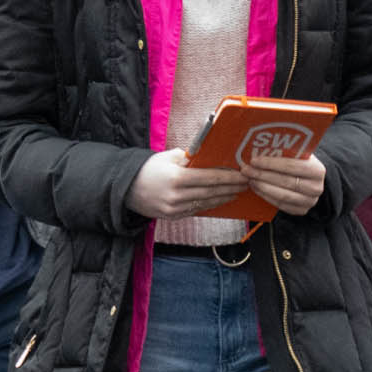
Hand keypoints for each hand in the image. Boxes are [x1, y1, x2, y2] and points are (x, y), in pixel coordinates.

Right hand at [127, 149, 246, 218]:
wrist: (125, 188)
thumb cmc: (148, 168)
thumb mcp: (168, 157)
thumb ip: (190, 157)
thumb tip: (211, 155)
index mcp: (177, 178)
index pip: (210, 178)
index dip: (229, 178)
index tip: (242, 175)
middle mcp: (177, 196)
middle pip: (212, 192)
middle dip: (231, 188)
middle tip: (246, 183)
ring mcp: (175, 209)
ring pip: (206, 203)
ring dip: (224, 198)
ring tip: (237, 192)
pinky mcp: (173, 216)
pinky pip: (197, 210)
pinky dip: (210, 204)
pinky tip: (220, 199)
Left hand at [243, 153, 326, 216]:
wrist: (309, 179)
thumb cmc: (299, 163)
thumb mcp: (297, 154)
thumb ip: (285, 152)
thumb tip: (260, 147)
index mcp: (317, 170)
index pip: (292, 166)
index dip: (272, 164)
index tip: (254, 161)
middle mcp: (316, 188)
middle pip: (286, 182)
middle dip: (263, 175)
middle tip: (247, 171)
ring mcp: (310, 202)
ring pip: (282, 196)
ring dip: (262, 187)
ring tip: (250, 179)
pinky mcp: (301, 211)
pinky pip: (280, 205)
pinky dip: (266, 196)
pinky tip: (256, 188)